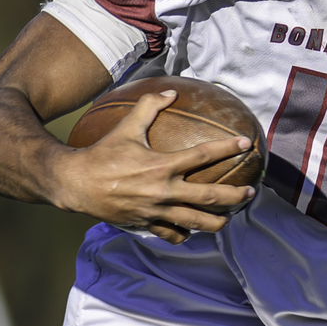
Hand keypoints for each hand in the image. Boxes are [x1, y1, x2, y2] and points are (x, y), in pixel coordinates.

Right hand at [50, 90, 255, 244]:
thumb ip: (149, 106)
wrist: (76, 184)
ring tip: (229, 218)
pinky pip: (172, 234)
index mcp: (162, 165)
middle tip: (250, 192)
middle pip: (210, 196)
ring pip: (196, 222)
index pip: (203, 155)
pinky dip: (185, 234)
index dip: (227, 147)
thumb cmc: (102, 153)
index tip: (245, 144)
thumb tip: (170, 91)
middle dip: (235, 195)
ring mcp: (156, 211)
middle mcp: (163, 191)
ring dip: (217, 221)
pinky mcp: (146, 224)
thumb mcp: (126, 126)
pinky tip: (192, 230)